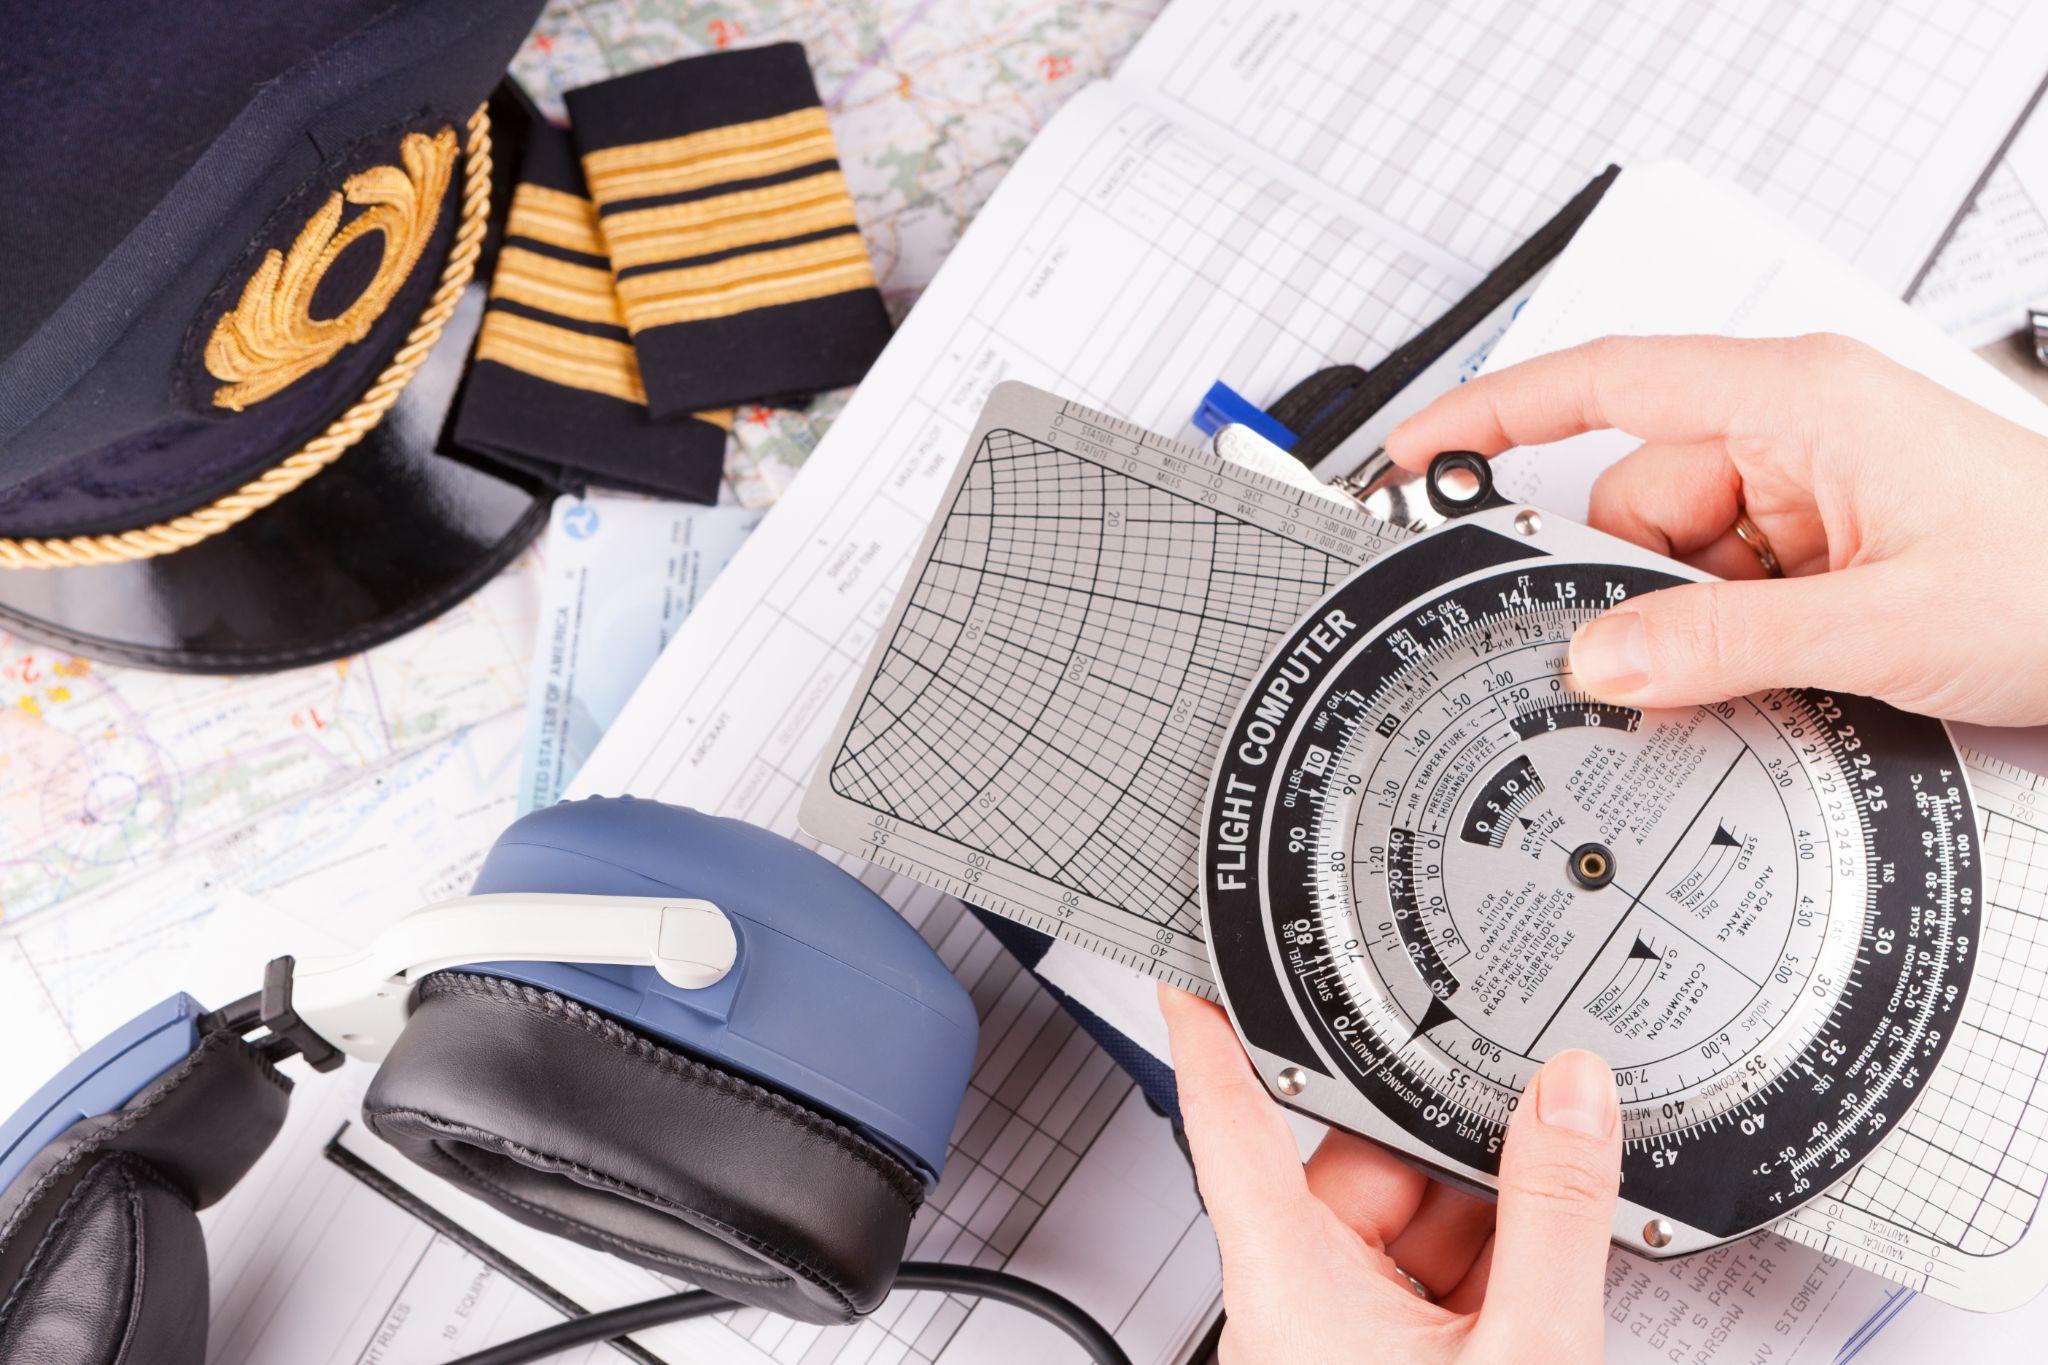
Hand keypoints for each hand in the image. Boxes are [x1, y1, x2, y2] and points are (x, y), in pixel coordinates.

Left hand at [1160, 986, 1620, 1362]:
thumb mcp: (1528, 1347)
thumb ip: (1554, 1216)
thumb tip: (1572, 1100)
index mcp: (1287, 1284)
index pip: (1229, 1121)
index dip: (1211, 1036)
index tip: (1199, 973)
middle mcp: (1295, 1305)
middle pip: (1361, 1173)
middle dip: (1449, 1153)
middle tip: (1531, 1123)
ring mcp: (1334, 1340)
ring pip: (1407, 1230)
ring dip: (1484, 1221)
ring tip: (1557, 1229)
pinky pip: (1428, 1285)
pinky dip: (1490, 1273)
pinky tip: (1547, 1279)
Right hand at [1385, 334, 2047, 723]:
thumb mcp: (1884, 623)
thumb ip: (1724, 644)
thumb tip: (1600, 659)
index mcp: (1796, 398)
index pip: (1603, 381)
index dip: (1491, 413)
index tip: (1413, 453)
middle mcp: (1792, 429)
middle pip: (1633, 501)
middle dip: (1637, 586)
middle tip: (1666, 660)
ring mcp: (1808, 486)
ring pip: (1674, 559)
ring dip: (1699, 622)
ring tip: (1789, 661)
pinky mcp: (1822, 540)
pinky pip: (1724, 586)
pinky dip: (1731, 633)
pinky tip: (1792, 663)